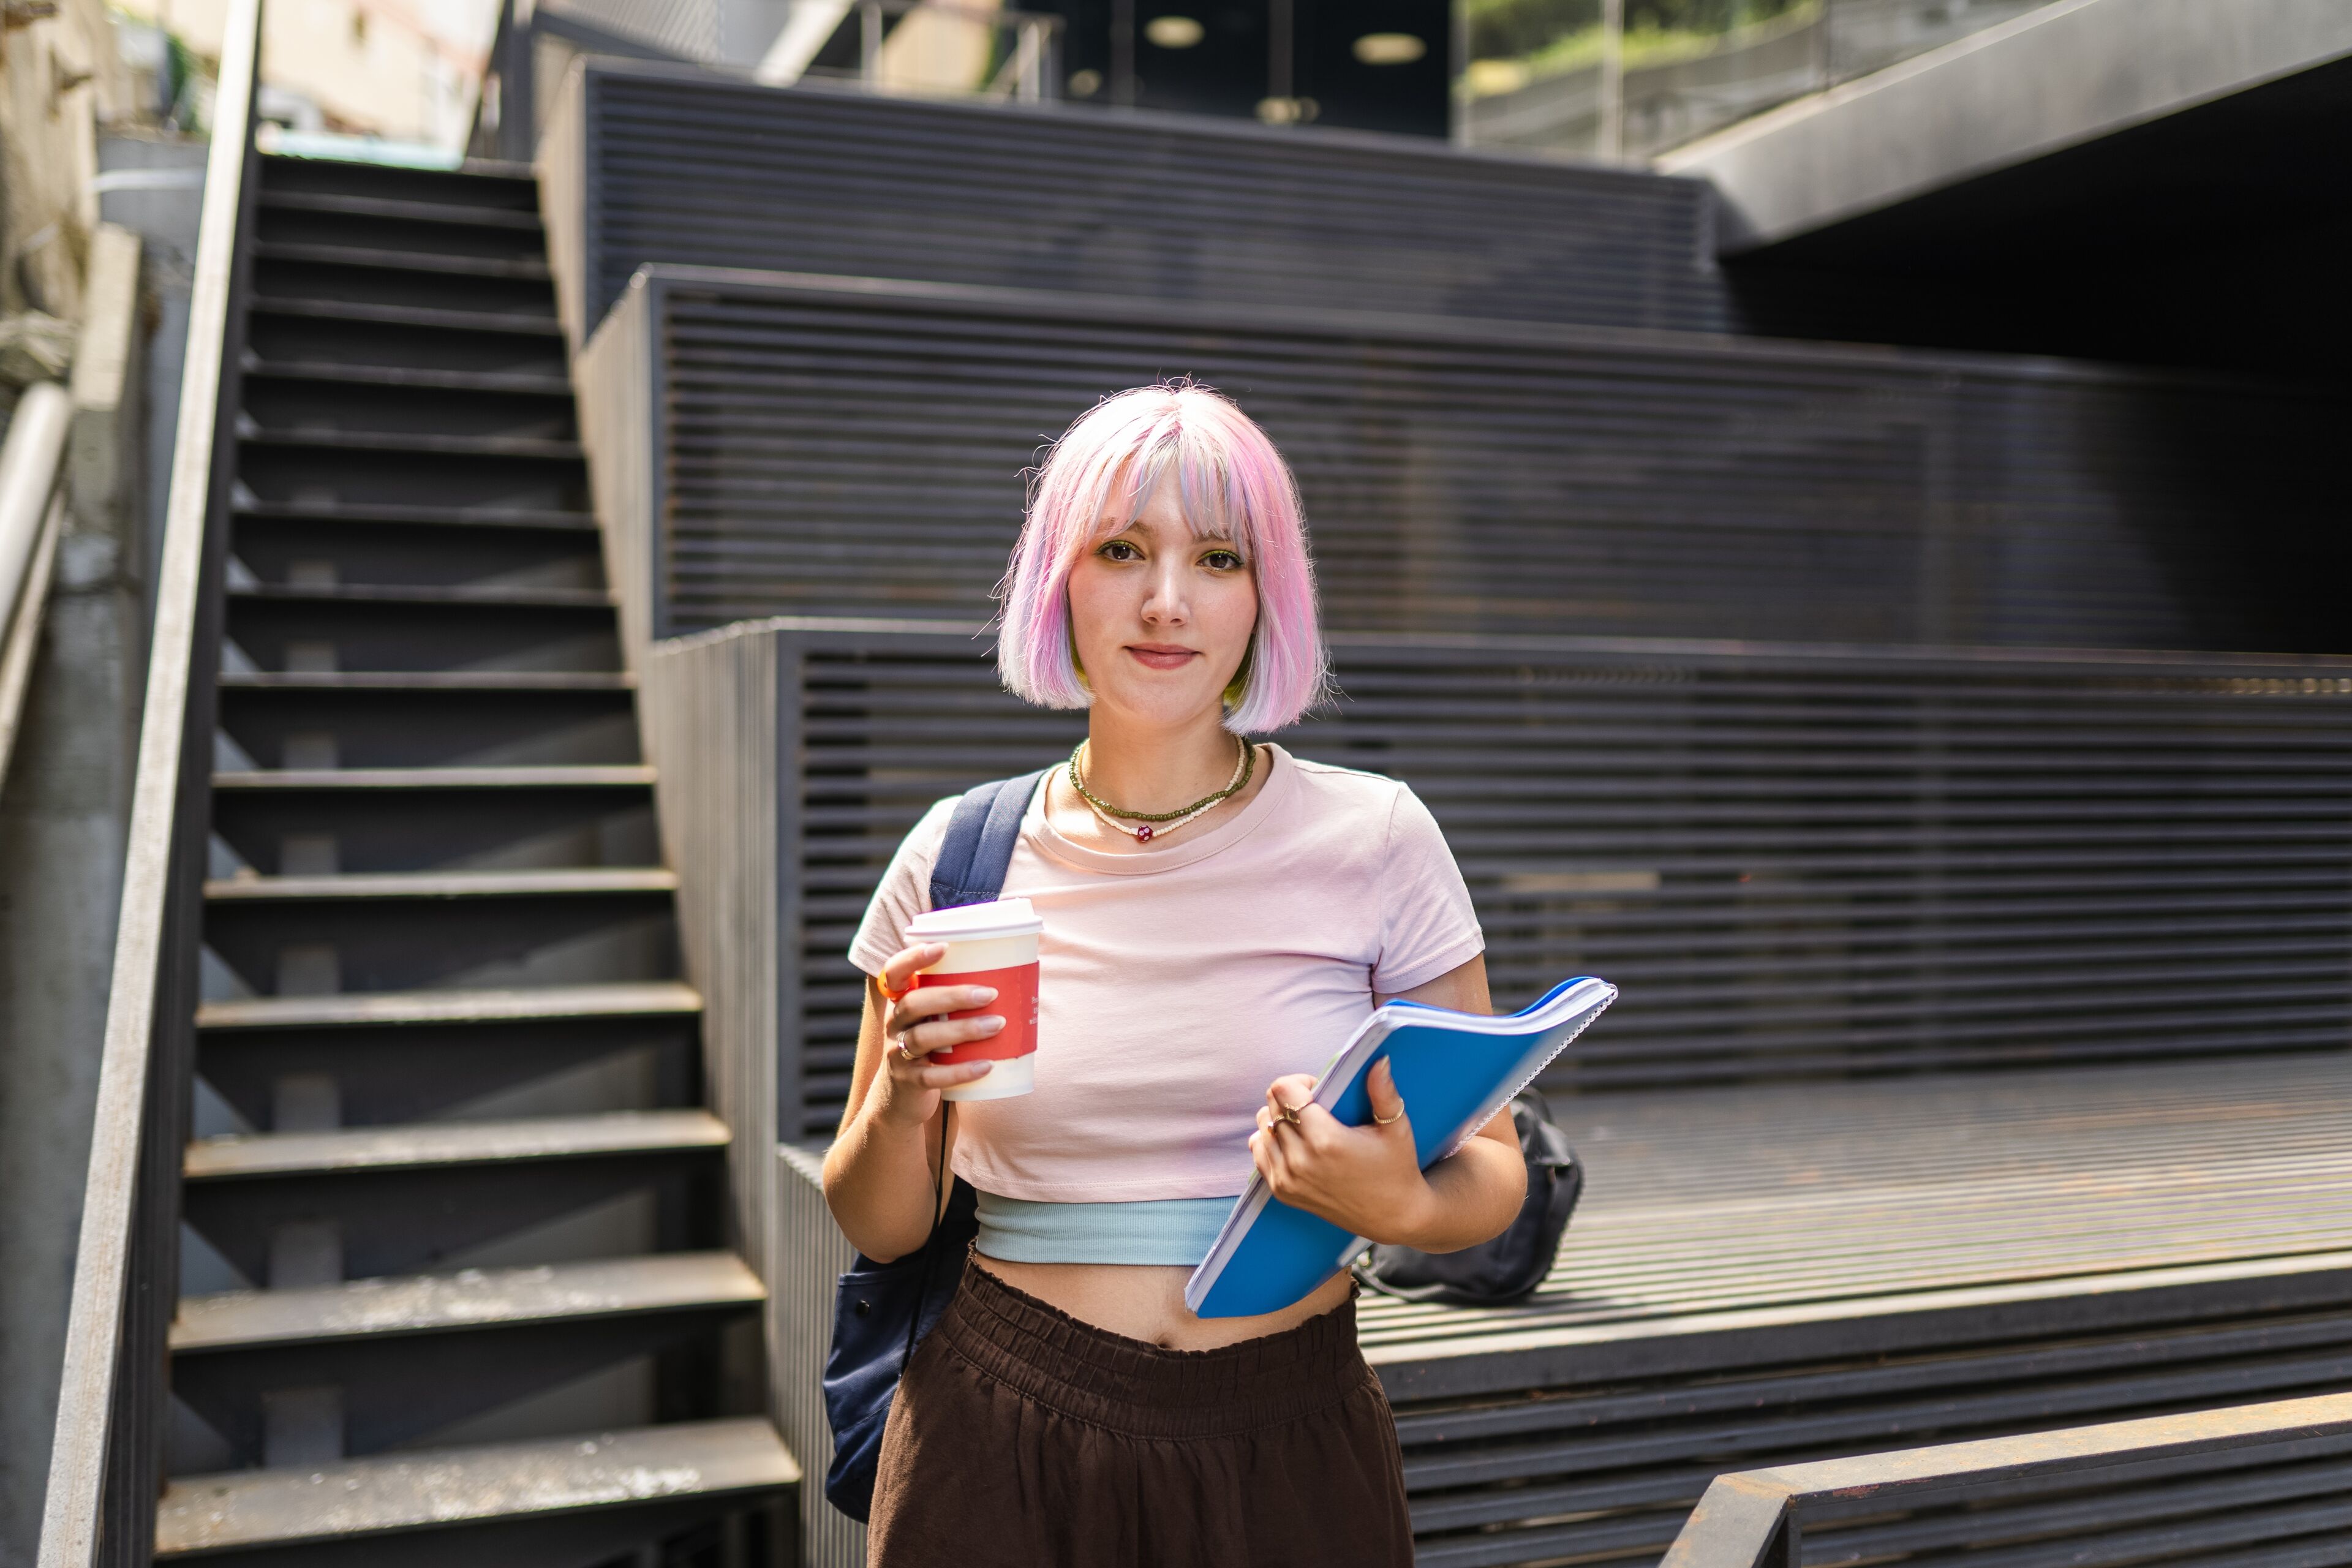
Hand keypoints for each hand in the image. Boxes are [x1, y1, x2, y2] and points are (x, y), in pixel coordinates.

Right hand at [872, 942, 1001, 1127]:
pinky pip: (933, 1076)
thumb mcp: (933, 1020)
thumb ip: (955, 1000)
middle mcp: (893, 1023)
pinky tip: (987, 1066)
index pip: (894, 972)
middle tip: (990, 994)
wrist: (901, 1098)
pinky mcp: (908, 1081)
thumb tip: (1014, 977)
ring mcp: (896, 1053)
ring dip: (963, 1029)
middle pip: (913, 1003)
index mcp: (900, 1001)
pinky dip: (961, 1071)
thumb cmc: (931, 1047)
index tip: (943, 946)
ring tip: (997, 1025)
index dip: (913, 958)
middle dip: (953, 996)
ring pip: (924, 1037)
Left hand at [1247, 1058, 1434, 1245]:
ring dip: (1279, 1119)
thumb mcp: (1395, 1129)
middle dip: (1290, 1098)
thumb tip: (1379, 1060)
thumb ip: (1383, 1092)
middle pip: (1271, 1106)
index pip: (1283, 1090)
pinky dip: (1270, 1140)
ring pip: (1262, 1127)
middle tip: (1316, 1107)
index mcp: (1326, 1140)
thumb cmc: (1396, 1169)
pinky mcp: (1282, 1192)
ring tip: (1306, 1125)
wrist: (1391, 1217)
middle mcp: (1300, 1161)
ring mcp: (1287, 1179)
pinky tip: (1294, 1142)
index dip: (1300, 1082)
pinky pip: (1258, 1151)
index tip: (1319, 1090)